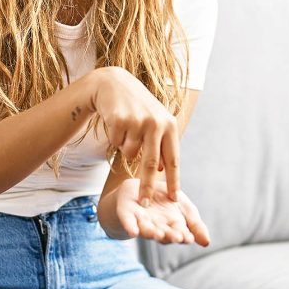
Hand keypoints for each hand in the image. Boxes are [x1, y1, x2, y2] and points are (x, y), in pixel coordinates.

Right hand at [88, 67, 180, 204]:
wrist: (114, 84)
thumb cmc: (138, 107)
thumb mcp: (155, 122)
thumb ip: (161, 145)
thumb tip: (163, 171)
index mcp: (169, 126)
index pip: (173, 159)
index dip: (174, 181)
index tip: (174, 199)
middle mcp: (156, 123)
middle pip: (151, 164)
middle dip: (147, 186)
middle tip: (145, 203)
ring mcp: (137, 121)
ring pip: (130, 154)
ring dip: (126, 148)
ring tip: (128, 130)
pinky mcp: (119, 120)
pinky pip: (117, 144)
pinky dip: (116, 139)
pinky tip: (118, 123)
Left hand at [98, 177, 210, 246]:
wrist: (139, 186)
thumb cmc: (164, 200)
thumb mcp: (184, 208)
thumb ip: (195, 224)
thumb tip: (206, 243)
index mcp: (172, 226)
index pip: (180, 233)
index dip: (183, 236)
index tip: (189, 238)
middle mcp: (157, 227)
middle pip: (164, 233)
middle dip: (170, 236)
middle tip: (177, 237)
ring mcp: (142, 221)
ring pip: (147, 230)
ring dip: (153, 233)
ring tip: (158, 234)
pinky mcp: (127, 214)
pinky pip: (128, 222)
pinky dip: (130, 227)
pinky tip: (133, 232)